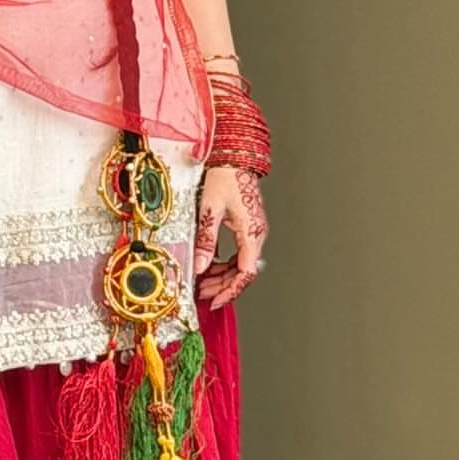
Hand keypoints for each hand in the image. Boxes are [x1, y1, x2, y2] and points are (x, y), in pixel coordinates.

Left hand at [193, 167, 265, 309]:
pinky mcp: (247, 228)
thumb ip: (207, 240)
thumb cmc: (226, 178)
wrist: (235, 159)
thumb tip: (201, 265)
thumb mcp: (211, 210)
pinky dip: (225, 263)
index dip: (231, 290)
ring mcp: (253, 232)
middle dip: (223, 286)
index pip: (245, 273)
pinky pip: (238, 253)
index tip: (216, 300)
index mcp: (252, 232)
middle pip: (243, 272)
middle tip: (203, 294)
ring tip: (203, 283)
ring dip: (222, 276)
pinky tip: (210, 267)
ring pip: (240, 264)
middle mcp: (256, 235)